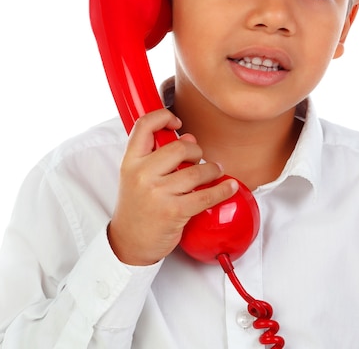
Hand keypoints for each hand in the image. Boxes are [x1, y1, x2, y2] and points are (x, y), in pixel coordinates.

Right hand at [108, 108, 238, 265]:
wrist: (129, 242)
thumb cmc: (137, 206)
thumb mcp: (138, 176)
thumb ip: (160, 154)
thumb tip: (190, 138)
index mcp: (131, 161)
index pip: (144, 125)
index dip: (163, 117)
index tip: (176, 122)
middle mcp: (141, 174)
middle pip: (179, 147)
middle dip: (195, 150)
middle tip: (199, 158)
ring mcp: (157, 193)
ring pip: (196, 171)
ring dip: (211, 169)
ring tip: (214, 171)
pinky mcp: (173, 211)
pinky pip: (205, 195)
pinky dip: (221, 190)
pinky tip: (229, 186)